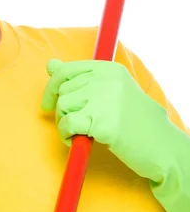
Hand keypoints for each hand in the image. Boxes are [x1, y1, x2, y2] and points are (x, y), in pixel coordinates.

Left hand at [41, 58, 173, 182]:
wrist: (163, 147)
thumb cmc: (134, 120)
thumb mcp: (110, 91)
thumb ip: (81, 78)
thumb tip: (50, 64)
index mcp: (109, 69)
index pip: (66, 70)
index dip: (51, 89)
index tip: (48, 104)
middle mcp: (106, 80)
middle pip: (62, 91)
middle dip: (61, 111)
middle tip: (74, 126)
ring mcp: (105, 100)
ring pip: (62, 107)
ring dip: (63, 124)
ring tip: (78, 133)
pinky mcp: (103, 123)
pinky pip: (67, 124)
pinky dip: (65, 135)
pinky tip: (77, 141)